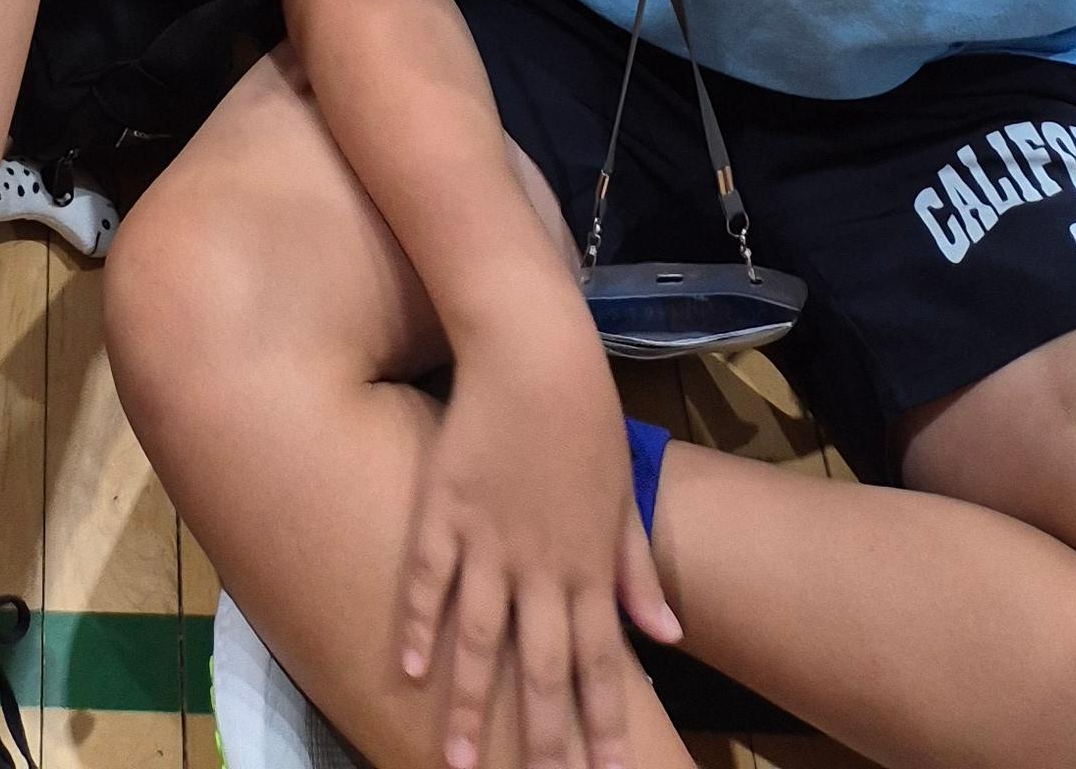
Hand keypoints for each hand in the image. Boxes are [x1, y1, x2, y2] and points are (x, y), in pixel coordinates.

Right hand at [398, 321, 676, 768]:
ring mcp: (489, 540)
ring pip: (480, 640)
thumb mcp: (623, 495)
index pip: (601, 666)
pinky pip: (428, 579)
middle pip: (543, 668)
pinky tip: (409, 671)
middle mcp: (542, 565)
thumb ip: (637, 569)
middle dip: (543, 739)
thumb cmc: (586, 416)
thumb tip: (666, 636)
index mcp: (590, 565)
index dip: (602, 727)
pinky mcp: (445, 508)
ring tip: (458, 760)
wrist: (533, 348)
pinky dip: (418, 627)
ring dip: (472, 705)